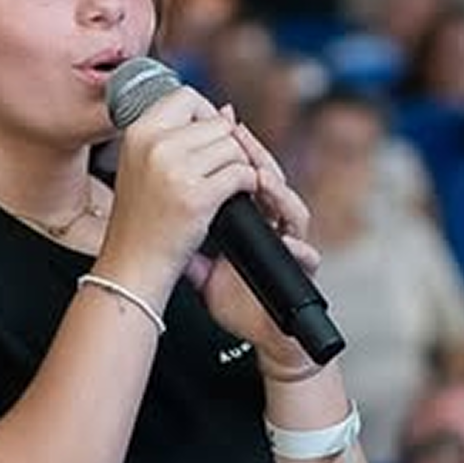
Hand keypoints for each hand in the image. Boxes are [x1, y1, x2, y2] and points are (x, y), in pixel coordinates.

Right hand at [96, 86, 264, 301]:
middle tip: (219, 172)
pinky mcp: (196, 196)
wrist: (131, 265)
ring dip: (239, 167)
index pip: (187, 96)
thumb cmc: (142, 219)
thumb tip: (228, 110)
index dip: (206, 116)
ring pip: (233, 147)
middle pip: (217, 123)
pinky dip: (247, 186)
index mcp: (138, 132)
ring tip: (223, 188)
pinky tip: (233, 198)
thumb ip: (178, 135)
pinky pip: (241, 174)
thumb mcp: (144, 166)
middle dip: (227, 146)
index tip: (208, 143)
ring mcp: (175, 169)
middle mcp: (154, 144)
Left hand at [189, 118, 325, 372]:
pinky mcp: (303, 271)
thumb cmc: (235, 299)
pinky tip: (284, 236)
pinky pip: (306, 254)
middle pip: (273, 181)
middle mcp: (275, 227)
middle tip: (240, 137)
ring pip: (293, 210)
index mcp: (253, 219)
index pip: (246, 174)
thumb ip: (187, 238)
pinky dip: (297, 245)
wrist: (259, 333)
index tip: (215, 129)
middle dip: (258, 158)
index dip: (233, 151)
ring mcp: (291, 246)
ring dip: (279, 193)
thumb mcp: (201, 266)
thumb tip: (157, 215)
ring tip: (262, 179)